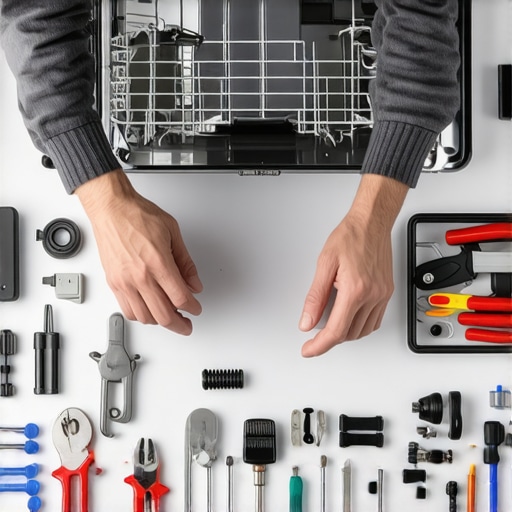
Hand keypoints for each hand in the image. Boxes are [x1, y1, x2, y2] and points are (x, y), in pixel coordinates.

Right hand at [75, 170, 201, 334]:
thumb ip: (185, 262)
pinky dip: (141, 316)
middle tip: (187, 324)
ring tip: (170, 317)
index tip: (196, 309)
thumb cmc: (138, 215)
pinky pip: (127, 311)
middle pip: (164, 315)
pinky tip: (149, 311)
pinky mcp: (113, 283)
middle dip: (180, 324)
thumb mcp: (173, 232)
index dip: (192, 308)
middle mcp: (139, 276)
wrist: (111, 208)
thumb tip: (194, 283)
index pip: (180, 298)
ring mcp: (124, 282)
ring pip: (145, 317)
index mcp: (158, 263)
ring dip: (160, 322)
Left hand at [299, 175, 408, 356]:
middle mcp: (372, 295)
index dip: (320, 345)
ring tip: (329, 325)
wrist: (371, 223)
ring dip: (345, 334)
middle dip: (330, 339)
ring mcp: (383, 295)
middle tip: (314, 333)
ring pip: (363, 331)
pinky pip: (375, 321)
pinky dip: (360, 326)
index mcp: (355, 289)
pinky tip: (349, 319)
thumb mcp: (324, 265)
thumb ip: (315, 297)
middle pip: (349, 334)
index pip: (336, 330)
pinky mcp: (387, 292)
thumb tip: (307, 321)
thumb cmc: (349, 237)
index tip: (309, 350)